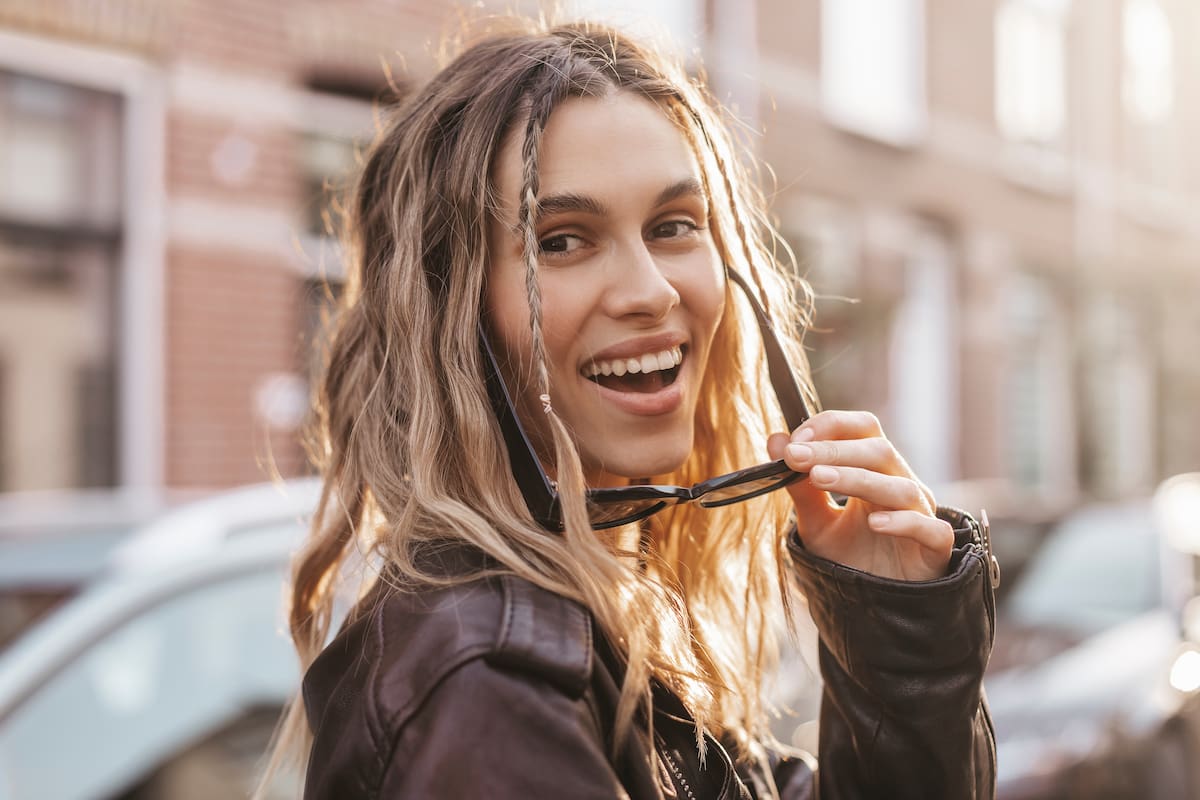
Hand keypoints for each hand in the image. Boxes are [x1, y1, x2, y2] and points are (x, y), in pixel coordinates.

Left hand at [767, 410, 952, 581]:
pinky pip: (928, 527)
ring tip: (819, 478)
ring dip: (857, 478)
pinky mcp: (935, 546)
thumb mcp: (817, 522)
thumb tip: (775, 440)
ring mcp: (922, 513)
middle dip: (833, 450)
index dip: (831, 426)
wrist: (876, 607)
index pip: (862, 428)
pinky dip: (903, 521)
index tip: (794, 442)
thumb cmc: (851, 557)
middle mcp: (901, 483)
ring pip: (899, 486)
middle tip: (795, 457)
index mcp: (875, 469)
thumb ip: (799, 485)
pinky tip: (875, 523)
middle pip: (879, 450)